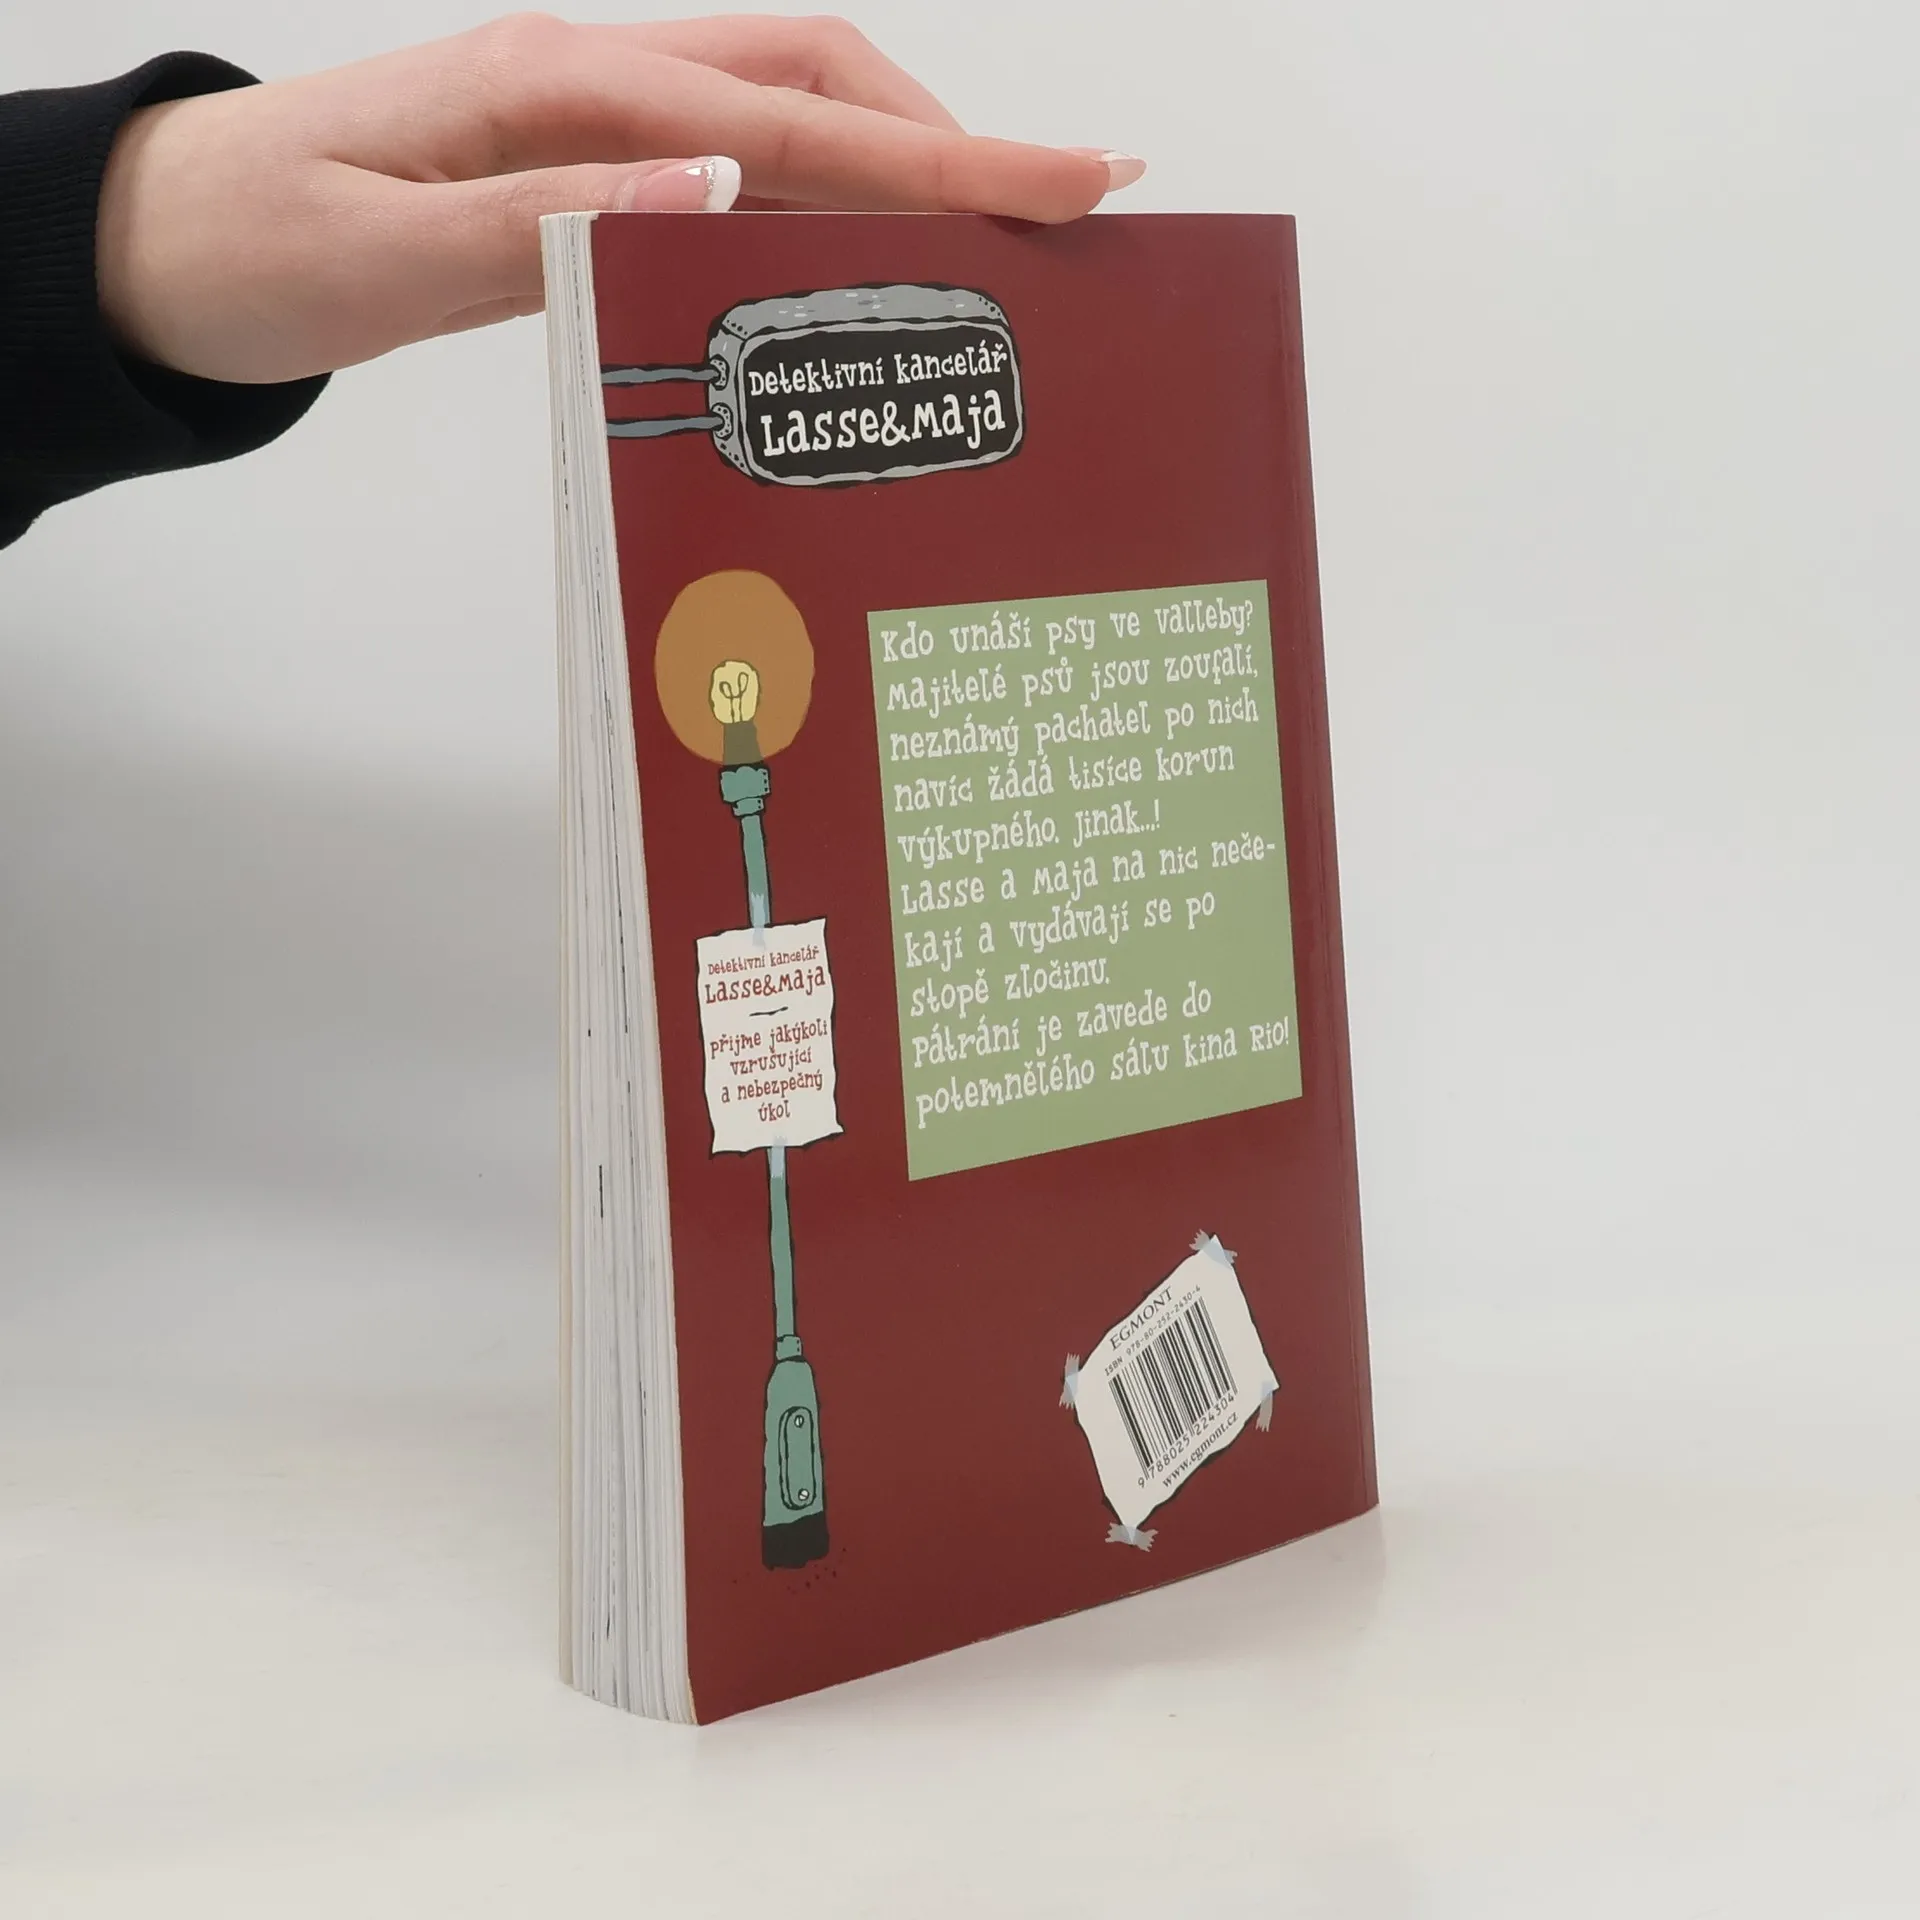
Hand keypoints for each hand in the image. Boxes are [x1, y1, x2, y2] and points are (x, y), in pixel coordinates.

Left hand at [95, 13, 1144, 384]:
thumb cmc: (251, 248)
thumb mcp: (383, 253)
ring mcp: (591, 125)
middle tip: (1069, 209)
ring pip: (784, 122)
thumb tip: (713, 187)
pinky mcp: (581, 172)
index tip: (1069, 178)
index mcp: (558, 90)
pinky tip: (860, 269)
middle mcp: (592, 86)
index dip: (940, 152)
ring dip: (896, 170)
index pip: (790, 116)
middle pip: (815, 81)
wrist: (155, 245)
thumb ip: (547, 222)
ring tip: (995, 248)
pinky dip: (817, 214)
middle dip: (951, 139)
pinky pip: (730, 178)